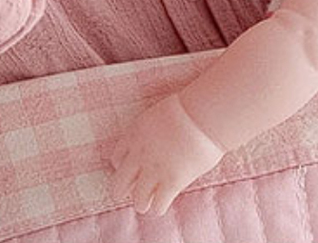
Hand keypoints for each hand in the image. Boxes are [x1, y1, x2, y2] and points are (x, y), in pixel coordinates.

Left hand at [109, 93, 224, 215]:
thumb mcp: (158, 116)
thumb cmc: (186, 109)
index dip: (123, 168)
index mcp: (134, 134)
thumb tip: (157, 142)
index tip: (132, 170)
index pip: (116, 159)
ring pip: (138, 200)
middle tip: (133, 192)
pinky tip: (163, 203)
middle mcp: (139, 155)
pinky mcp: (171, 182)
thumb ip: (152, 133)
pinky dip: (159, 207)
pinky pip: (158, 205)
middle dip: (124, 191)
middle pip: (119, 185)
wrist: (200, 115)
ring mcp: (154, 170)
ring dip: (143, 202)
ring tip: (149, 202)